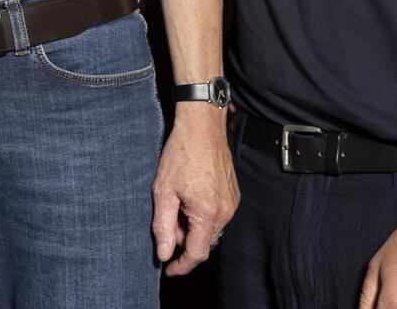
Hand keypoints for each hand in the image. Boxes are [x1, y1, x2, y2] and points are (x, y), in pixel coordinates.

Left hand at [151, 106, 238, 275]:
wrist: (202, 127)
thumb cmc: (181, 154)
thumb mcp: (163, 191)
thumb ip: (163, 226)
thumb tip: (164, 254)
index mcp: (208, 213)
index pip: (197, 253)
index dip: (182, 265)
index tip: (169, 270)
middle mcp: (226, 212)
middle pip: (204, 242)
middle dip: (184, 239)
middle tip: (166, 219)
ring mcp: (232, 203)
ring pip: (210, 229)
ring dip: (192, 226)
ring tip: (176, 203)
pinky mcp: (233, 195)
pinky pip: (217, 216)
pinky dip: (201, 215)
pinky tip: (188, 197)